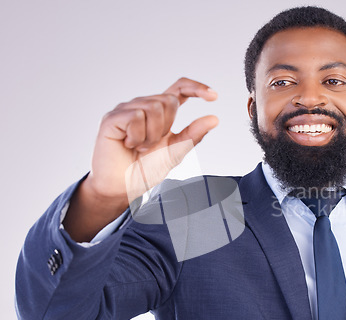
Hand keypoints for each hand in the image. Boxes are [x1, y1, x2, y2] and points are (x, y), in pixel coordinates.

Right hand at [87, 77, 218, 202]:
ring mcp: (126, 110)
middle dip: (167, 127)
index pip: (179, 88)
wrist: (123, 187)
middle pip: (169, 101)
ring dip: (151, 135)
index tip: (214, 96)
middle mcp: (142, 106)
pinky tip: (129, 144)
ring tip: (140, 147)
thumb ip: (193, 135)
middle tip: (152, 145)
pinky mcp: (112, 118)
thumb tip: (214, 119)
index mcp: (159, 112)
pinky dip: (137, 137)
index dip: (196, 87)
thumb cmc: (145, 168)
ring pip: (153, 108)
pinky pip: (136, 117)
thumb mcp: (176, 152)